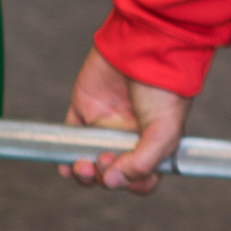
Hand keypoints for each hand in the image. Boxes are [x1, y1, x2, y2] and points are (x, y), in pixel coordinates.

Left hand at [62, 47, 189, 194]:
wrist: (145, 47)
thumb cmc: (164, 88)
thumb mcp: (165, 131)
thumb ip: (143, 163)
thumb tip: (112, 181)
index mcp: (152, 144)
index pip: (141, 178)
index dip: (130, 183)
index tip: (123, 175)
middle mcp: (128, 139)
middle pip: (112, 174)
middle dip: (104, 177)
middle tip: (105, 161)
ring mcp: (105, 126)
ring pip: (89, 163)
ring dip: (84, 174)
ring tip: (83, 166)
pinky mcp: (83, 111)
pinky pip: (70, 141)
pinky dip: (65, 156)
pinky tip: (68, 163)